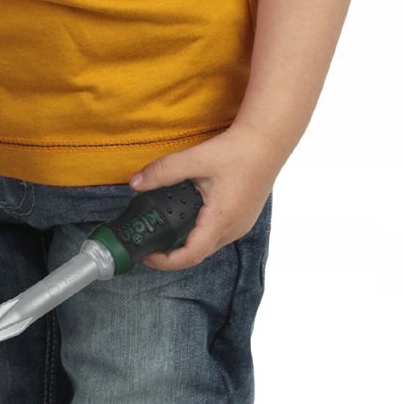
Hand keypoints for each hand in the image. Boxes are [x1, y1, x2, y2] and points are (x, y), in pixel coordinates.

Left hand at [129, 126, 287, 269]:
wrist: (267, 141)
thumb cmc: (237, 151)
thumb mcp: (195, 159)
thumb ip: (163, 171)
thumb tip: (135, 183)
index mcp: (221, 220)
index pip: (191, 255)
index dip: (166, 261)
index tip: (146, 255)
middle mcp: (234, 228)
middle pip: (198, 254)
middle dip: (171, 254)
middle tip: (149, 243)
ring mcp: (241, 225)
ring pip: (209, 245)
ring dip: (185, 244)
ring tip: (162, 231)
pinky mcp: (243, 217)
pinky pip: (217, 234)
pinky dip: (198, 234)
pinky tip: (185, 219)